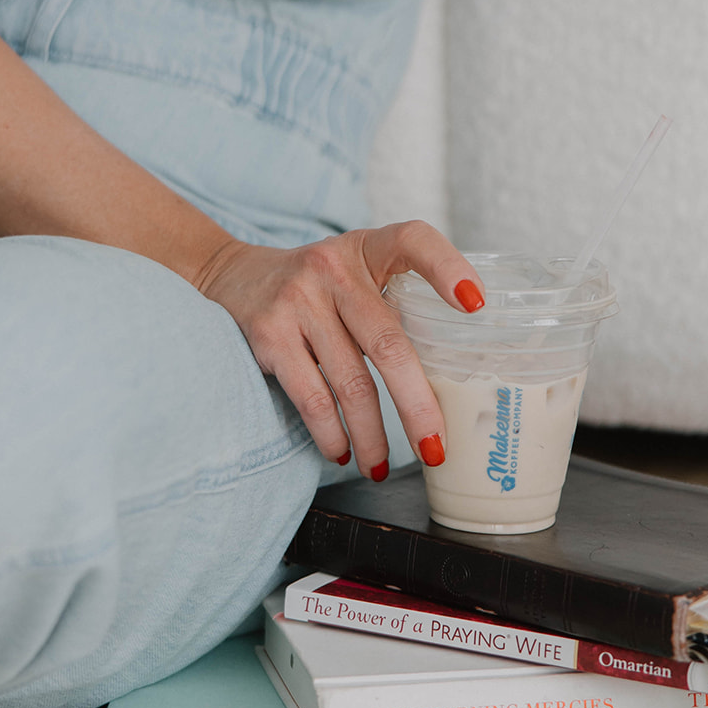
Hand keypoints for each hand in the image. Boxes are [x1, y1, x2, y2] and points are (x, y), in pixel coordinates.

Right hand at [195, 222, 484, 478]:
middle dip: (417, 406)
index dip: (447, 268)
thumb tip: (450, 379)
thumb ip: (394, 303)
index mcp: (367, 248)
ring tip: (382, 467)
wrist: (231, 276)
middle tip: (436, 448)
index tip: (477, 306)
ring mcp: (298, 300)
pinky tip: (342, 451)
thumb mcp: (356, 272)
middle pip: (389, 344)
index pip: (414, 240)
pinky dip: (331, 433)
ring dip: (372, 435)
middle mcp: (334, 268)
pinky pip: (311, 396)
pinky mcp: (269, 334)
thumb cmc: (317, 286)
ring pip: (350, 382)